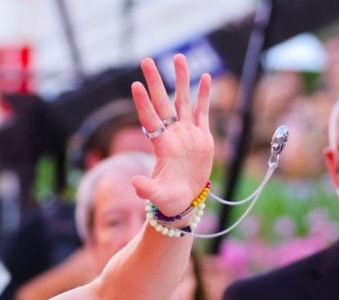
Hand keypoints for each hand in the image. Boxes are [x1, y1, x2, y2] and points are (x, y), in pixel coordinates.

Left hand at [130, 54, 213, 215]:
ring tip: (178, 57)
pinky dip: (204, 95)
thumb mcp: (158, 196)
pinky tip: (204, 77)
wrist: (184, 202)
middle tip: (146, 60)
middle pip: (163, 102)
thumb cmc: (168, 200)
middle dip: (156, 81)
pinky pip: (203, 111)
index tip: (135, 84)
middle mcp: (173, 134)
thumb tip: (134, 183)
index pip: (150, 119)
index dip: (143, 102)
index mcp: (161, 146)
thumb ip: (147, 189)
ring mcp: (187, 134)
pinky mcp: (202, 137)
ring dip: (181, 79)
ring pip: (184, 100)